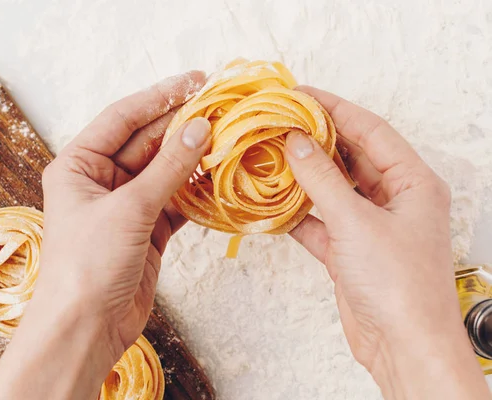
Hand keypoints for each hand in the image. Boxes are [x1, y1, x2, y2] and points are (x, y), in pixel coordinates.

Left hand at [0, 72, 209, 399]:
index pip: (123, 119)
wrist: (86, 328)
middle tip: (221, 110)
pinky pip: (175, 200)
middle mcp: (101, 180)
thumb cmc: (88, 265)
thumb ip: (167, 169)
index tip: (196, 82)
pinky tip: (219, 178)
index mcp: (79, 164)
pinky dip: (196, 191)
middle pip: (147, 142)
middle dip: (182, 128)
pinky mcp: (147, 230)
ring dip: (193, 159)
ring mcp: (126, 205)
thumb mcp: (129, 210)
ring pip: (165, 171)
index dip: (160, 98)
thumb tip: (200, 129)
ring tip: (227, 139)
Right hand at [286, 87, 489, 398]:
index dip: (334, 108)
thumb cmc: (398, 284)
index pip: (370, 130)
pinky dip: (297, 213)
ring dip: (303, 176)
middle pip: (349, 157)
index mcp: (412, 182)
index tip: (299, 94)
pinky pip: (319, 221)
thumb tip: (296, 142)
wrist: (402, 346)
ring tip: (269, 155)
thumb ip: (322, 181)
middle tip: (279, 122)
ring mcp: (370, 225)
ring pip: (331, 189)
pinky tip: (272, 203)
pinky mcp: (350, 250)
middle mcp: (394, 198)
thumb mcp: (357, 222)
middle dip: (315, 140)